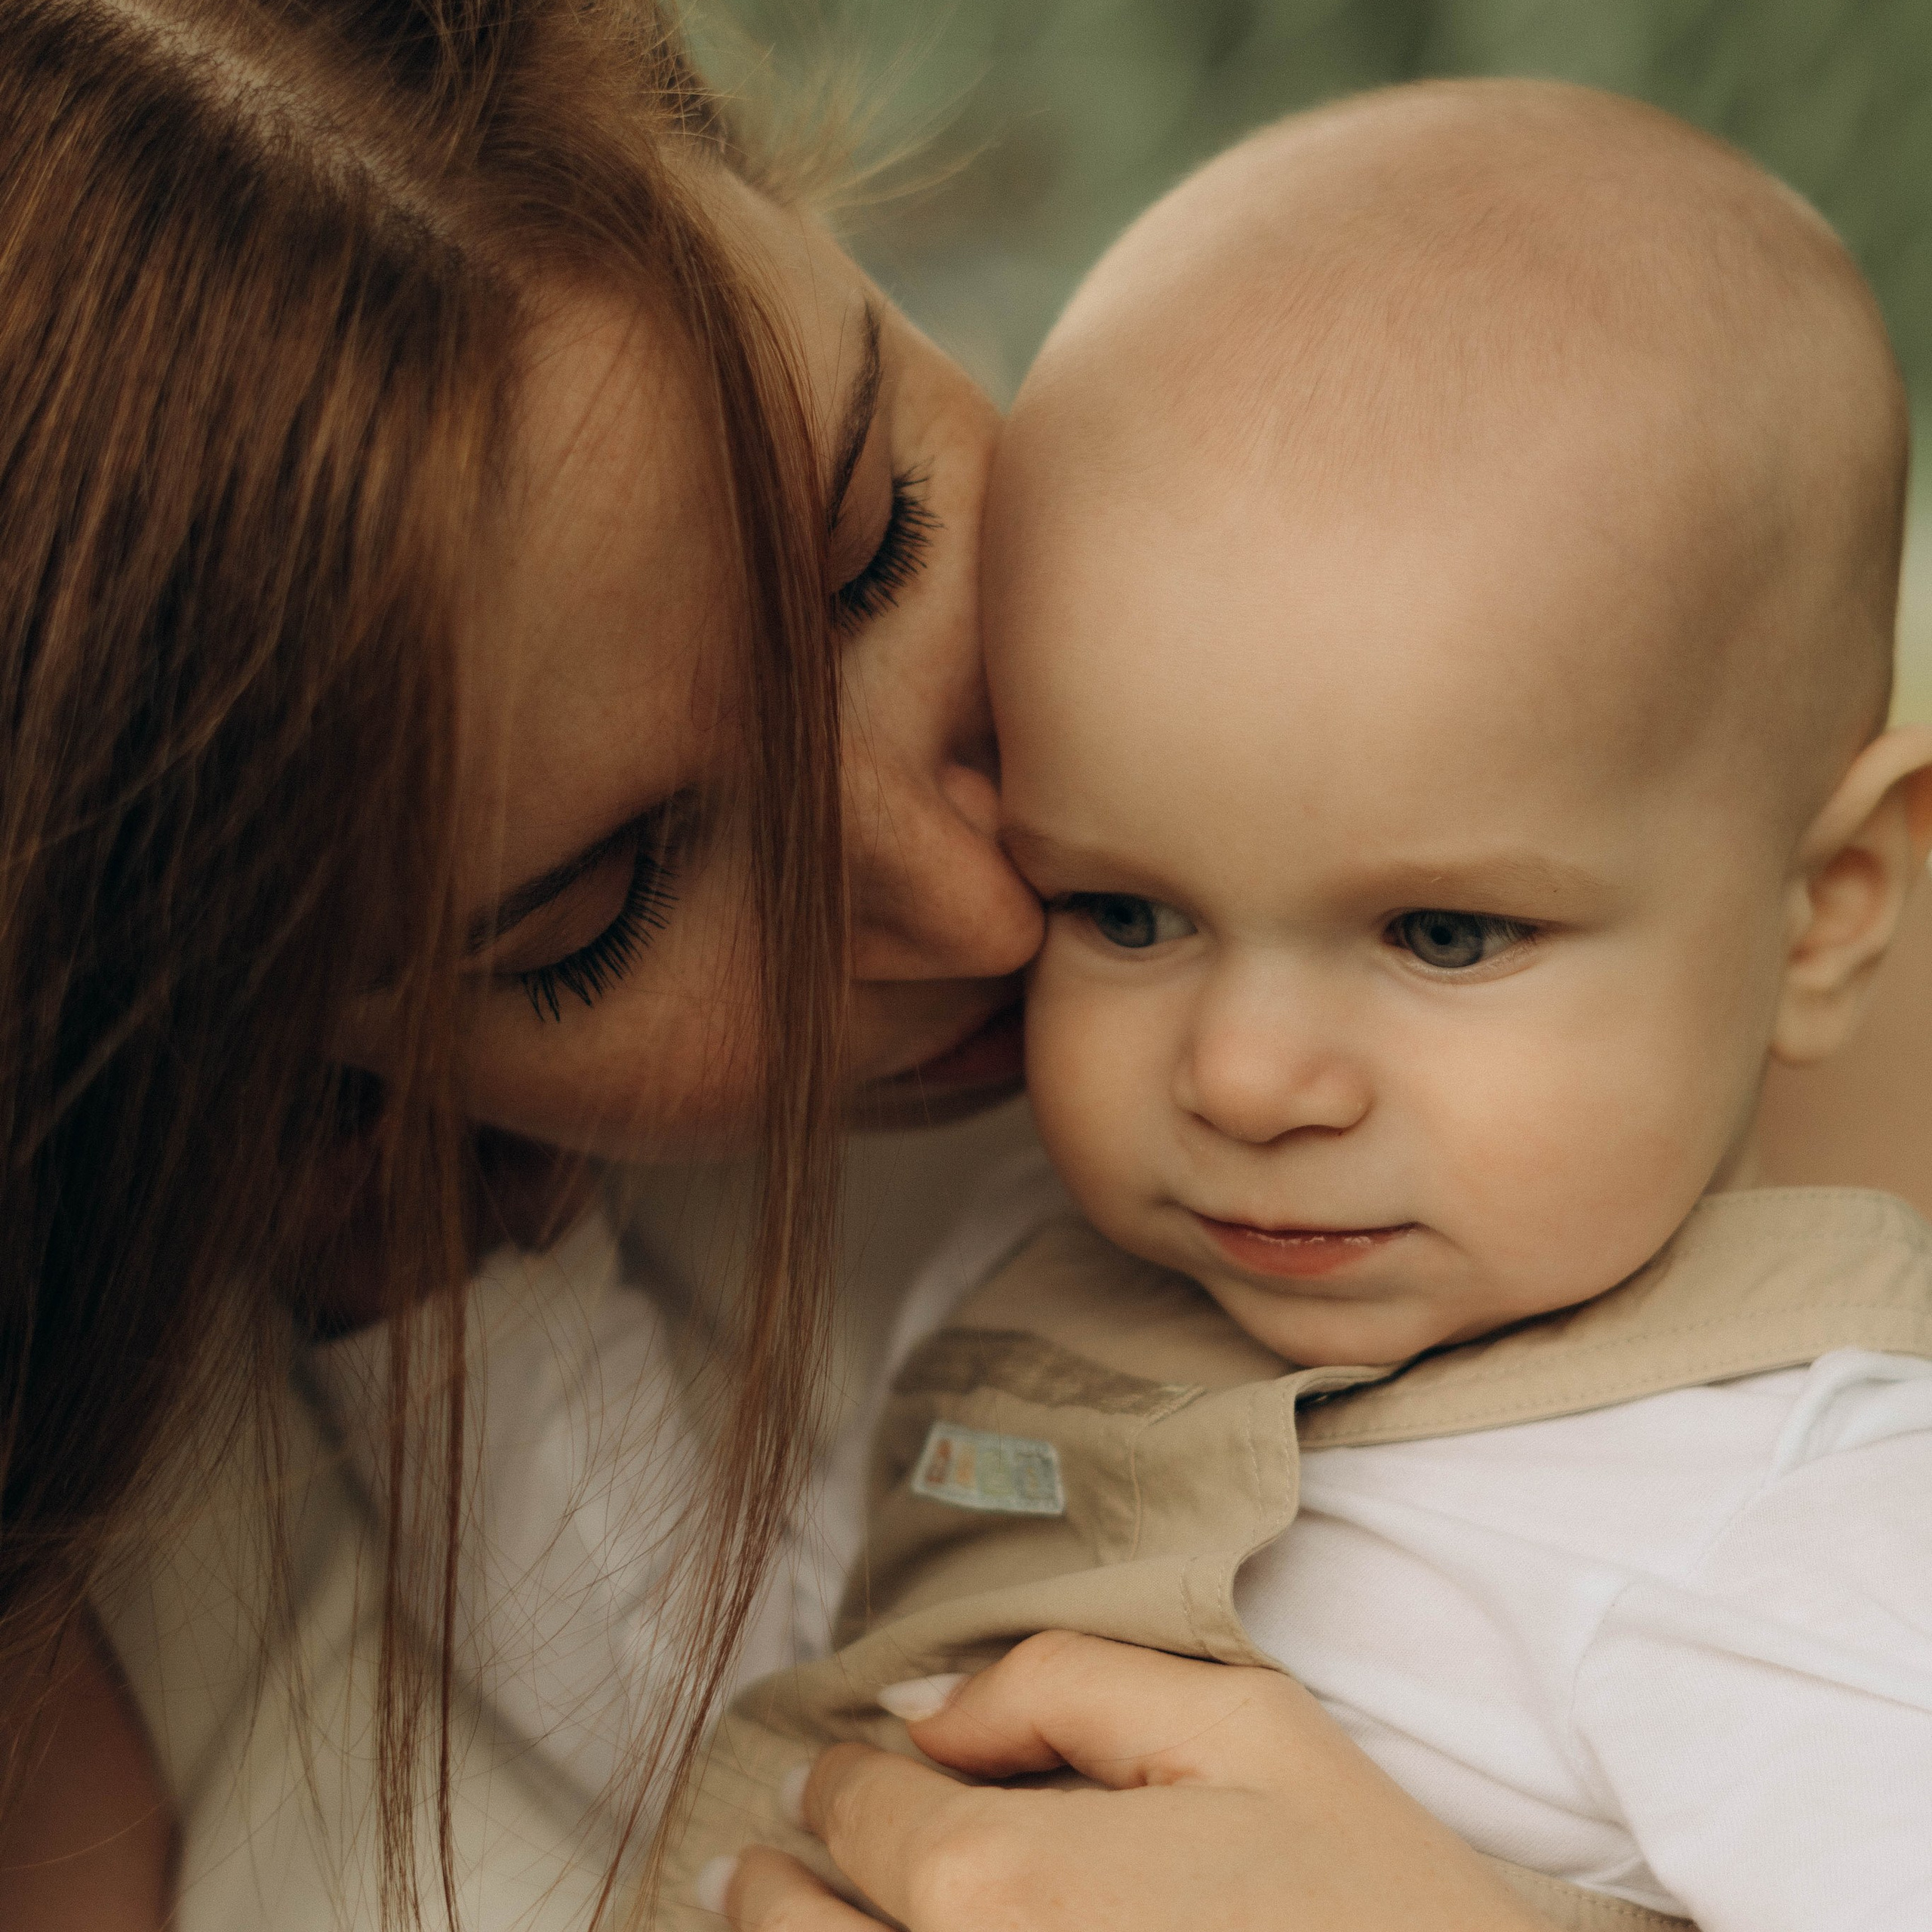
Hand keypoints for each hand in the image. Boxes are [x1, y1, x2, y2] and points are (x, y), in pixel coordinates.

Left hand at [717, 1630, 1551, 1930]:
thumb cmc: (1370, 1904)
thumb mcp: (1245, 1730)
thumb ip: (1065, 1685)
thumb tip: (923, 1716)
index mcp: (1011, 1892)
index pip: (865, 1815)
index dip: (842, 1777)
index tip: (837, 1768)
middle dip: (774, 1884)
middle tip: (753, 1861)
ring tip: (770, 1920)